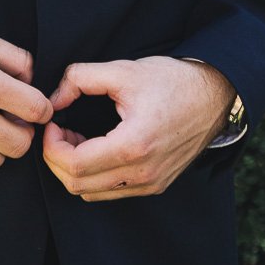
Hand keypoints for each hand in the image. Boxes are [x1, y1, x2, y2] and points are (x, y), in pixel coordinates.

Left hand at [42, 56, 234, 202]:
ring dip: (74, 169)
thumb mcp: (122, 70)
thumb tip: (53, 100)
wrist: (213, 95)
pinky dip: (93, 176)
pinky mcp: (156, 185)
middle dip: (57, 158)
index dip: (51, 146)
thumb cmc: (171, 81)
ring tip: (77, 137)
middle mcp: (143, 173)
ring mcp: (151, 183)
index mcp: (134, 145)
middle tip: (58, 130)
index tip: (52, 123)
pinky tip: (95, 147)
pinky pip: (111, 192)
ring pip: (92, 194)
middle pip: (77, 185)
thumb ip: (79, 78)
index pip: (74, 165)